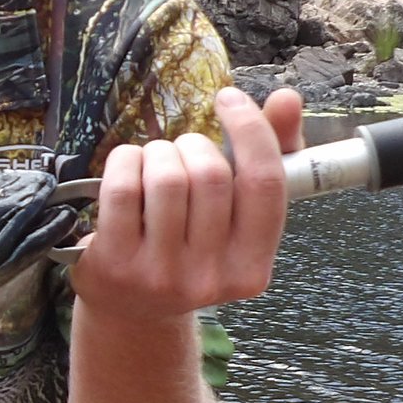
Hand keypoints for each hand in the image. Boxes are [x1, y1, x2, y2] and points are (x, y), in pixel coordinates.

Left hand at [66, 87, 304, 323]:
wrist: (130, 305)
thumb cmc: (192, 246)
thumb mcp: (236, 216)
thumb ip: (271, 156)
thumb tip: (288, 97)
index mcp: (252, 268)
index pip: (264, 183)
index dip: (250, 129)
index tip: (229, 100)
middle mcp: (210, 278)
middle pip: (211, 175)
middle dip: (193, 145)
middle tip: (182, 151)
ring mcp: (160, 275)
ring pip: (167, 178)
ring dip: (158, 152)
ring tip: (155, 163)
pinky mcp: (115, 264)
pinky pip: (122, 188)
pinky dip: (124, 161)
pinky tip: (128, 168)